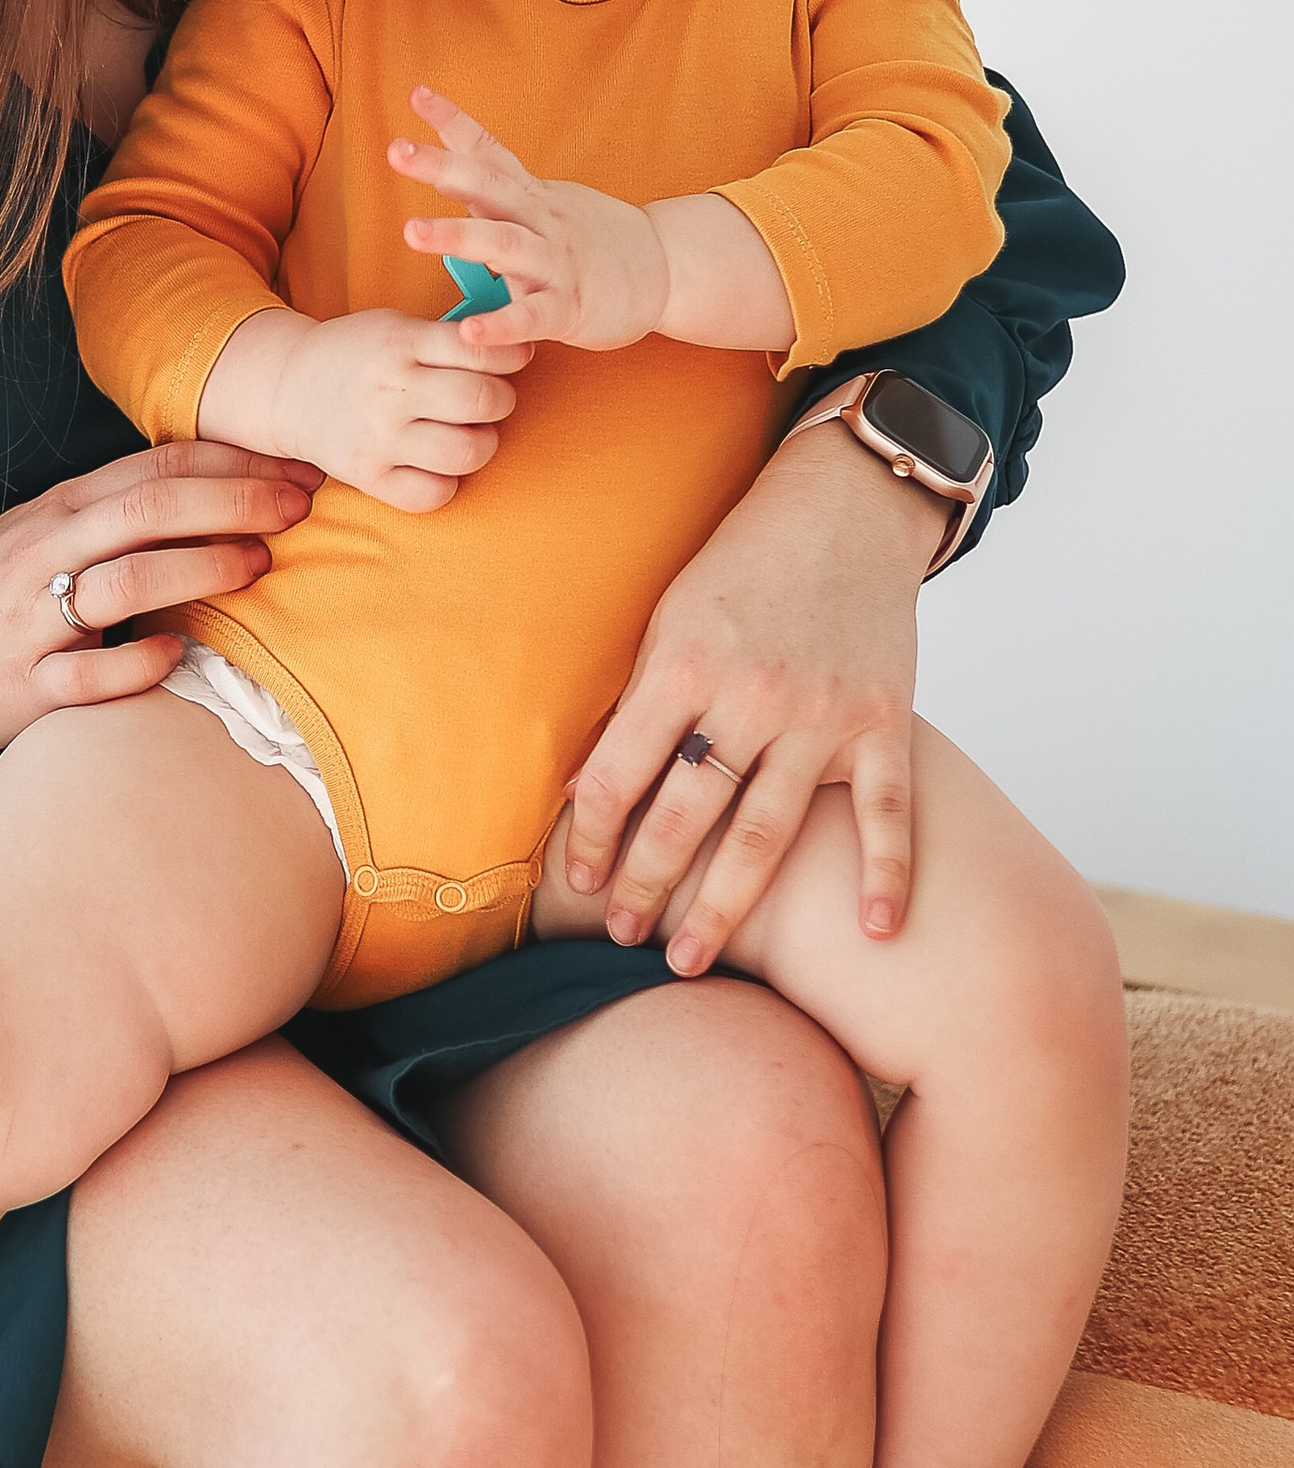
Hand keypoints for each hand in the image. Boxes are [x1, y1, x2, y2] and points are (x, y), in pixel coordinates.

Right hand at [0, 439, 319, 766]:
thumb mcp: (39, 536)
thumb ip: (113, 514)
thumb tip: (217, 493)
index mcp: (57, 511)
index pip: (155, 467)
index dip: (234, 462)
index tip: (297, 466)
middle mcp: (44, 553)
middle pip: (150, 508)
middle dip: (236, 502)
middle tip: (303, 506)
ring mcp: (31, 620)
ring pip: (125, 581)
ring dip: (202, 568)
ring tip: (262, 566)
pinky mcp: (23, 688)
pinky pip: (88, 675)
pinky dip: (139, 662)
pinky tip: (179, 654)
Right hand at [202, 302, 525, 511]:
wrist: (287, 387)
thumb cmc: (355, 353)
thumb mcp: (394, 324)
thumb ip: (446, 335)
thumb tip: (515, 346)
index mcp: (400, 343)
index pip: (480, 348)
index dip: (512, 355)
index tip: (513, 360)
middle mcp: (391, 391)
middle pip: (483, 401)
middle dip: (502, 400)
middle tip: (489, 400)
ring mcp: (379, 437)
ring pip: (468, 452)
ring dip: (482, 443)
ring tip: (468, 432)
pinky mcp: (369, 477)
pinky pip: (435, 494)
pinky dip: (448, 482)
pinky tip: (438, 464)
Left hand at [388, 90, 668, 348]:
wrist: (664, 272)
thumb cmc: (591, 237)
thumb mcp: (543, 199)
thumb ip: (495, 181)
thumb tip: (447, 146)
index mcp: (530, 195)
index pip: (489, 151)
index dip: (453, 122)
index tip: (417, 94)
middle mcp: (540, 220)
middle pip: (487, 186)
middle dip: (440, 167)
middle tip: (396, 150)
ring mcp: (556, 262)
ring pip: (504, 244)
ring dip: (457, 235)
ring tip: (411, 231)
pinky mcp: (569, 308)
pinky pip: (532, 316)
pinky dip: (501, 324)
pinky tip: (470, 333)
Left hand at [560, 419, 944, 971]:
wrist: (846, 508)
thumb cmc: (743, 564)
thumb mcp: (668, 616)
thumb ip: (638, 702)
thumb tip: (588, 791)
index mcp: (686, 662)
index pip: (622, 773)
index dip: (594, 837)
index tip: (578, 883)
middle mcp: (753, 695)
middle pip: (688, 817)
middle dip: (647, 886)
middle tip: (622, 938)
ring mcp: (825, 714)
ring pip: (766, 834)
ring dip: (724, 906)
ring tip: (689, 959)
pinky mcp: (885, 723)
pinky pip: (886, 814)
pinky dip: (887, 876)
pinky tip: (877, 935)